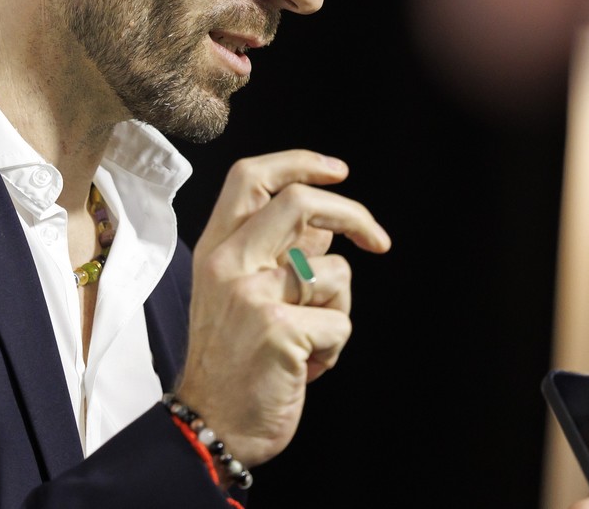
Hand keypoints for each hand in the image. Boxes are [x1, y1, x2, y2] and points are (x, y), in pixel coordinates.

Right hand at [172, 150, 390, 465]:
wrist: (209, 427)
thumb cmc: (233, 362)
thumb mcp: (238, 295)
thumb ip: (275, 253)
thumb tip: (326, 225)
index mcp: (216, 250)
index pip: (251, 177)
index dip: (300, 162)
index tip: (338, 171)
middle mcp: (229, 264)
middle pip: (301, 203)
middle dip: (355, 215)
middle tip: (379, 242)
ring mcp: (253, 295)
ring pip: (334, 273)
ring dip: (338, 311)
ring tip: (309, 343)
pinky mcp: (280, 330)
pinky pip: (340, 324)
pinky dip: (334, 350)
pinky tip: (307, 369)